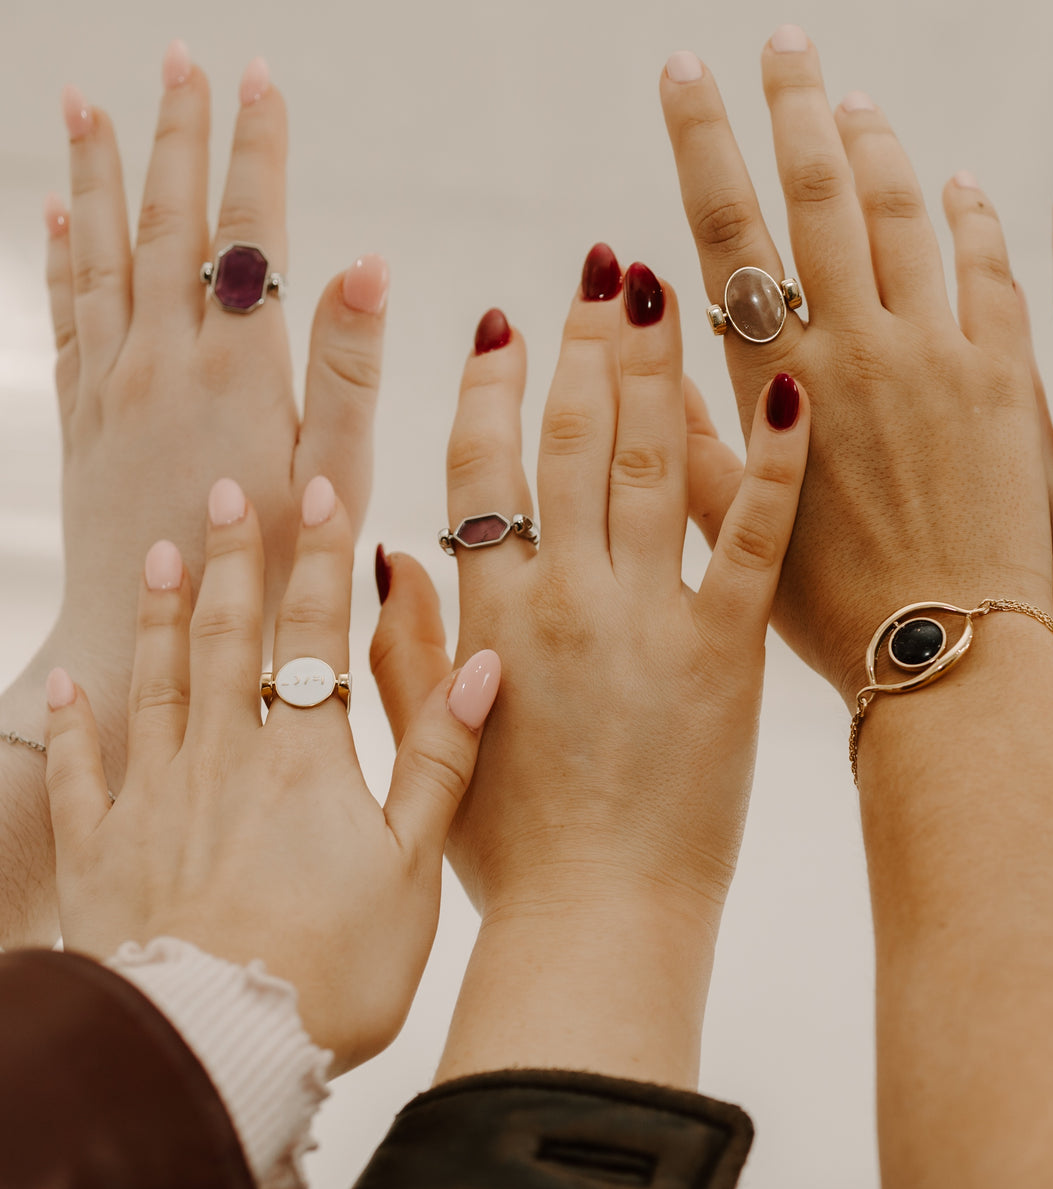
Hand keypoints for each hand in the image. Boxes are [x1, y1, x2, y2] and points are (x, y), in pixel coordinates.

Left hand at [36, 43, 386, 738]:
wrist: (148, 638)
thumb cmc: (264, 578)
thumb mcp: (332, 483)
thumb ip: (348, 372)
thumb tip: (366, 266)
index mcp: (238, 373)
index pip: (250, 237)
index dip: (257, 154)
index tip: (261, 82)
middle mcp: (163, 363)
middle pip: (172, 226)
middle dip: (181, 137)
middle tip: (181, 61)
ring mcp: (112, 386)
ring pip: (103, 255)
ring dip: (101, 175)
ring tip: (90, 107)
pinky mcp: (82, 417)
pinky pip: (67, 315)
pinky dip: (63, 256)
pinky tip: (60, 217)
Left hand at [44, 477, 496, 1072]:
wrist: (221, 1044)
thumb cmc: (335, 967)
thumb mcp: (414, 864)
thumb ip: (442, 758)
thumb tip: (481, 666)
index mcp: (305, 760)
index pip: (314, 633)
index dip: (319, 557)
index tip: (318, 489)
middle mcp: (223, 760)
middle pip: (224, 637)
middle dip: (230, 559)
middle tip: (224, 491)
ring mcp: (154, 801)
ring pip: (154, 683)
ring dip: (157, 614)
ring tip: (157, 553)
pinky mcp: (102, 852)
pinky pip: (83, 769)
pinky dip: (78, 719)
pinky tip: (71, 679)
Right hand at [370, 251, 807, 1083]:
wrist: (600, 924)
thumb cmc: (510, 855)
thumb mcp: (427, 750)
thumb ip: (402, 647)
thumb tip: (385, 551)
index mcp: (489, 615)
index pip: (481, 467)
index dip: (493, 387)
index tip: (508, 322)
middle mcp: (563, 598)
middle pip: (568, 441)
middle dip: (584, 347)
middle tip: (602, 273)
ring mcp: (648, 621)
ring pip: (648, 464)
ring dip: (658, 370)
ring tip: (669, 290)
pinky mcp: (726, 654)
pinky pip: (751, 538)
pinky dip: (774, 460)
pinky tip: (791, 385)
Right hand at [659, 31, 1052, 704]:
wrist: (949, 655)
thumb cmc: (831, 614)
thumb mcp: (734, 532)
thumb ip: (684, 432)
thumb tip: (648, 333)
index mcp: (778, 386)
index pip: (731, 233)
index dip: (704, 144)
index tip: (685, 76)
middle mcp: (857, 351)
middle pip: (820, 195)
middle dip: (793, 107)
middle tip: (782, 47)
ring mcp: (941, 358)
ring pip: (905, 214)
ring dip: (876, 148)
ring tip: (851, 102)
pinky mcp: (1007, 380)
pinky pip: (989, 272)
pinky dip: (970, 219)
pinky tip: (956, 186)